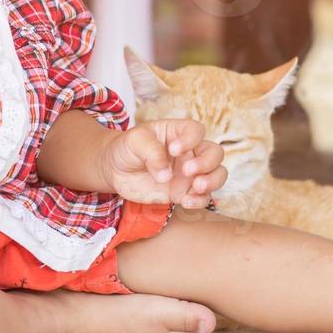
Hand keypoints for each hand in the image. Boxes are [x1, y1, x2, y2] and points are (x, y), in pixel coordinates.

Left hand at [94, 118, 226, 208]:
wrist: (115, 170)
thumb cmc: (127, 148)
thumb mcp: (134, 141)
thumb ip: (151, 152)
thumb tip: (166, 175)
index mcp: (178, 132)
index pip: (197, 131)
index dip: (190, 140)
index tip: (173, 150)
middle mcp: (189, 152)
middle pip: (215, 153)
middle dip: (207, 163)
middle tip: (187, 171)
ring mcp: (189, 173)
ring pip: (217, 175)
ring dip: (212, 182)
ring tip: (196, 187)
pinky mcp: (184, 192)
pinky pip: (203, 197)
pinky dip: (200, 200)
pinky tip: (186, 202)